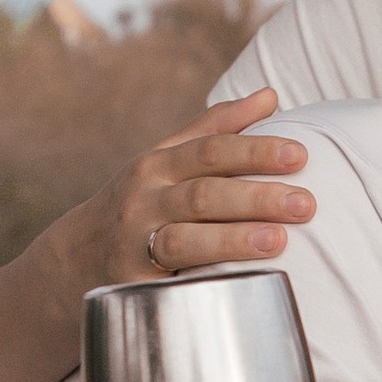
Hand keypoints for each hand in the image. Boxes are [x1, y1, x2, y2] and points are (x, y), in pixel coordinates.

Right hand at [108, 86, 313, 280]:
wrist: (76, 256)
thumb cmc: (139, 202)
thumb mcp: (165, 160)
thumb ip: (214, 129)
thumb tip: (270, 97)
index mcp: (157, 163)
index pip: (210, 149)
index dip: (255, 151)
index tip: (300, 154)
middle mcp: (144, 198)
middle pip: (204, 194)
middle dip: (256, 197)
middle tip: (305, 203)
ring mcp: (136, 242)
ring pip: (186, 238)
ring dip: (234, 238)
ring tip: (279, 240)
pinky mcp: (134, 284)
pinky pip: (172, 281)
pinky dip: (206, 278)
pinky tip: (243, 281)